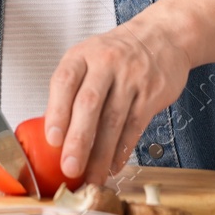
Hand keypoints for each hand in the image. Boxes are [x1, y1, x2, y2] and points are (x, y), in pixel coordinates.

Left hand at [43, 15, 192, 185]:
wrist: (162, 37)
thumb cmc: (118, 52)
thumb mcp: (88, 58)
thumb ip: (71, 89)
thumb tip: (53, 129)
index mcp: (83, 55)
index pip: (65, 82)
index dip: (57, 112)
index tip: (52, 139)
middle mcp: (106, 64)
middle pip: (89, 105)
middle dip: (78, 140)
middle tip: (70, 167)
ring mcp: (131, 79)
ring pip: (113, 121)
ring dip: (101, 155)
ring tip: (91, 177)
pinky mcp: (151, 94)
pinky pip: (135, 127)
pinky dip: (123, 151)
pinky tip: (113, 166)